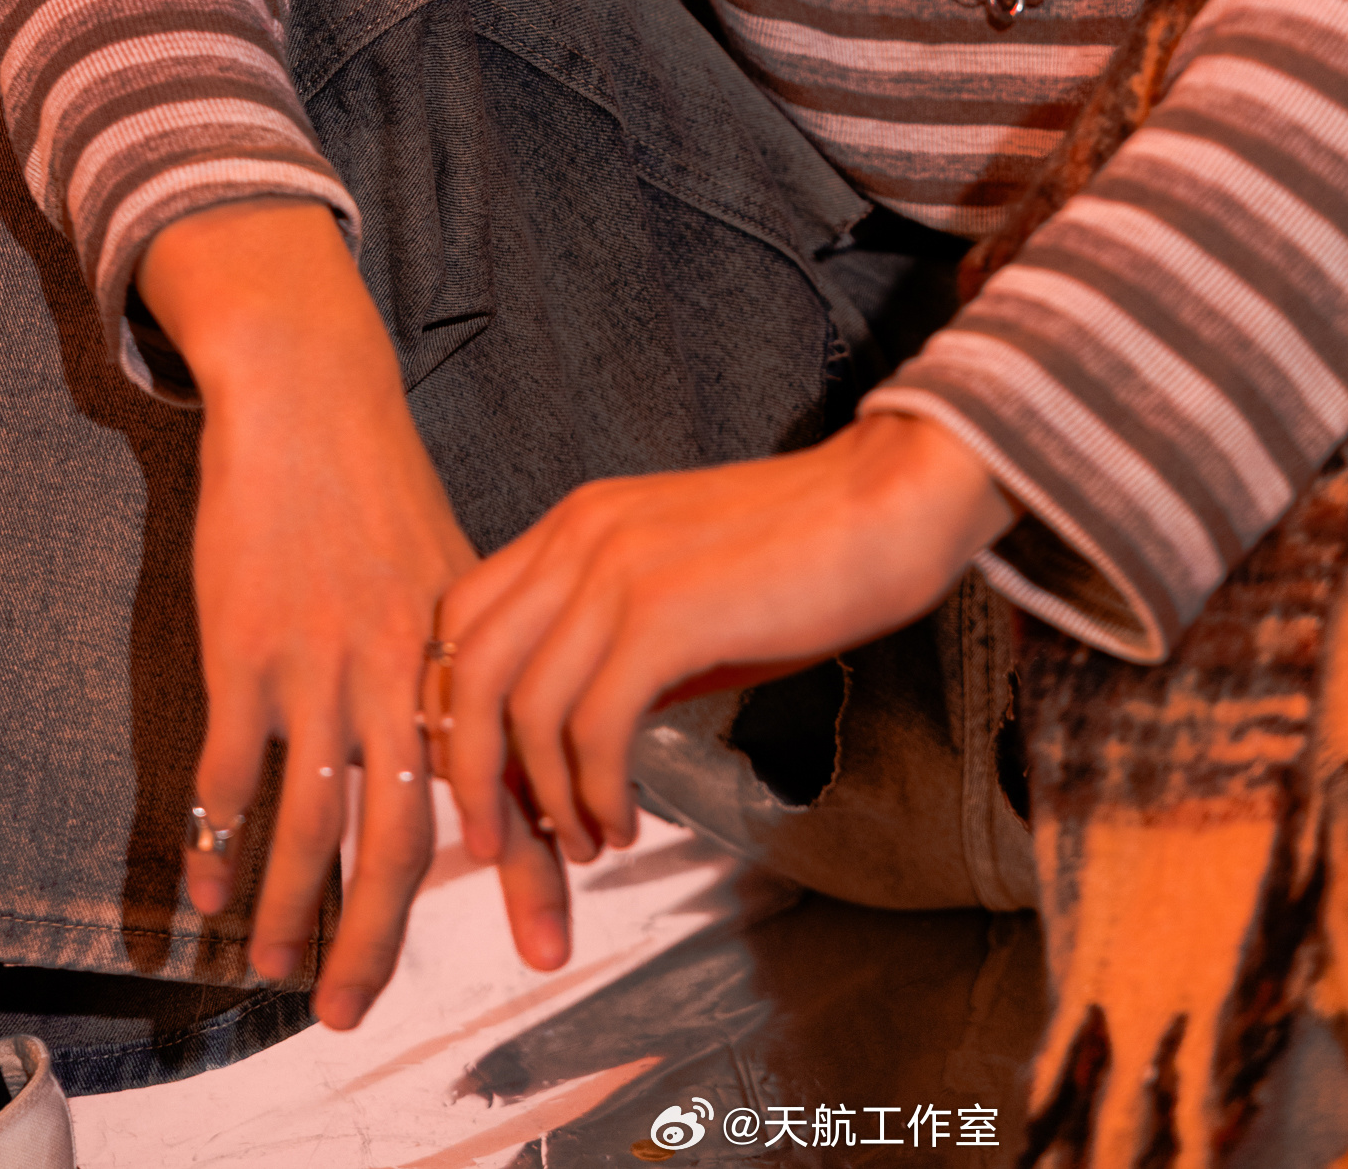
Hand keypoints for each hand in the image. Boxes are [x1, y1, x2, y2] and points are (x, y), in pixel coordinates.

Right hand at [137, 199, 490, 1027]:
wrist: (314, 399)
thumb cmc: (382, 490)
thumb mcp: (456, 570)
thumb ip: (477, 663)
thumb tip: (509, 751)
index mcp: (465, 654)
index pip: (506, 782)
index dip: (534, 868)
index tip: (553, 944)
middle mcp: (400, 672)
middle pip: (407, 831)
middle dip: (386, 932)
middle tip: (360, 1011)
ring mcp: (321, 663)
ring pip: (311, 820)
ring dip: (292, 910)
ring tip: (277, 974)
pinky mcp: (246, 649)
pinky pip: (231, 770)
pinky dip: (219, 839)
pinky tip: (211, 890)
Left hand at [435, 412, 1017, 938]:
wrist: (889, 502)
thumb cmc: (803, 554)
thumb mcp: (680, 589)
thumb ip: (614, 646)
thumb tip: (570, 742)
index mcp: (577, 523)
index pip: (463, 619)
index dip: (458, 712)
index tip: (488, 782)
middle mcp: (581, 536)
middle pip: (470, 669)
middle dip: (472, 775)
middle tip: (503, 844)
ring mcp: (619, 572)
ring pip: (526, 710)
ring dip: (546, 800)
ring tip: (587, 842)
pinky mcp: (667, 615)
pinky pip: (593, 728)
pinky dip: (596, 793)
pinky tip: (624, 821)